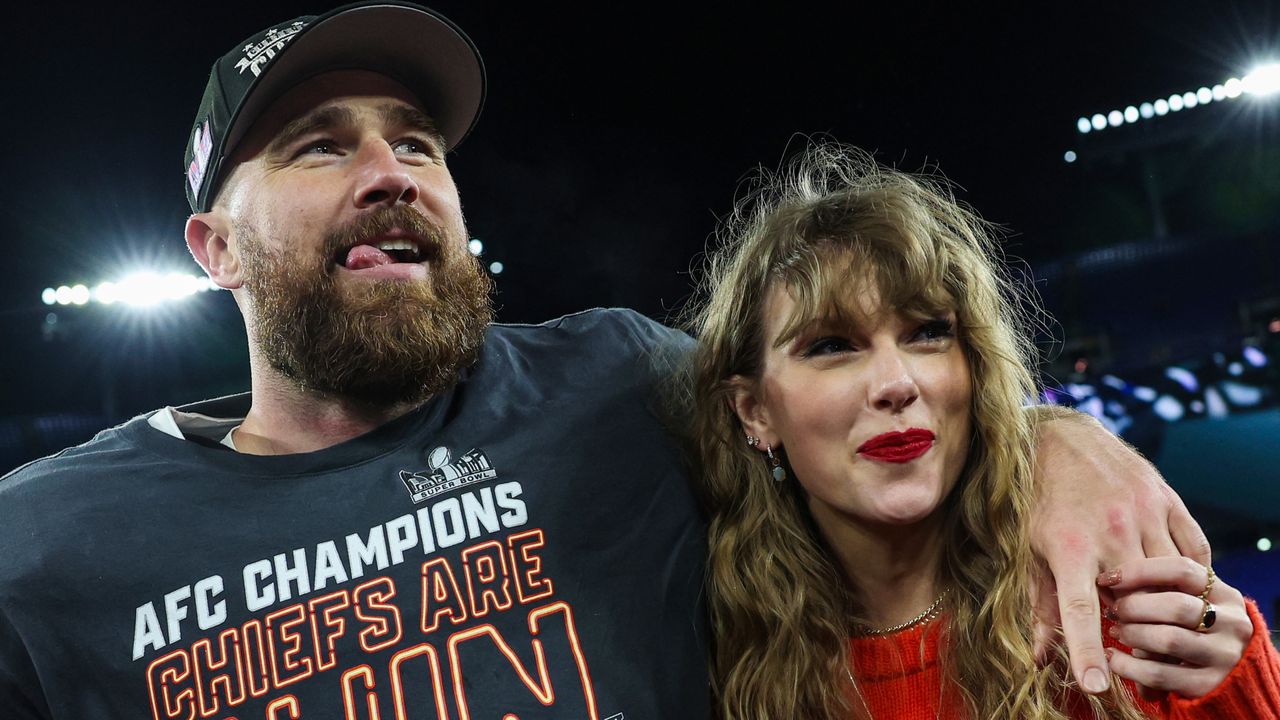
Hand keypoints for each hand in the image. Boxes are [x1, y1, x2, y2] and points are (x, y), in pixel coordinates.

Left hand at [1027, 407, 1210, 694]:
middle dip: (1134, 625)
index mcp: (1068, 546)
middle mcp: (1111, 531)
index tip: (1095, 687)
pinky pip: (1193, 551)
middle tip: (1125, 631)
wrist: (1058, 436)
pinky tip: (1173, 580)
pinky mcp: (1167, 499)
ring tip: (1147, 606)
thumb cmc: (1036, 499)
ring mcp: (1144, 512)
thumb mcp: (1027, 549)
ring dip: (1163, 600)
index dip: (1087, 651)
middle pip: (1136, 600)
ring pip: (1170, 578)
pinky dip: (1187, 573)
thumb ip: (1040, 604)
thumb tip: (1042, 658)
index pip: (1079, 612)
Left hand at [1098, 557, 1251, 697]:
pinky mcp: (1209, 685)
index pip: (1181, 569)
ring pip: (1168, 639)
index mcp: (1226, 595)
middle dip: (1134, 606)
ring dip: (1132, 634)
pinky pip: (1159, 674)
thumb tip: (1112, 578)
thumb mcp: (1193, 603)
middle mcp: (1233, 624)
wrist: (1230, 680)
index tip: (1107, 578)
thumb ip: (1166, 589)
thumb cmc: (1194, 630)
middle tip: (1113, 610)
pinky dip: (1127, 665)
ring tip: (1115, 631)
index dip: (1139, 571)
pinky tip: (1112, 658)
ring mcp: (1224, 657)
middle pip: (1175, 606)